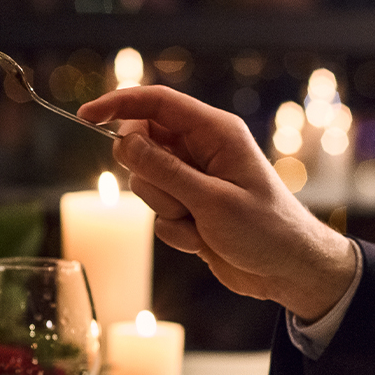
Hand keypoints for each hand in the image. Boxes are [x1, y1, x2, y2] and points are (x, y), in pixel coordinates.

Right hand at [80, 86, 358, 319]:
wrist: (289, 271)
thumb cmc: (265, 230)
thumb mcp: (212, 200)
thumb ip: (165, 170)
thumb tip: (122, 142)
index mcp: (215, 133)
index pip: (157, 103)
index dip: (119, 104)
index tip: (85, 116)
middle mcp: (202, 150)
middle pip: (143, 144)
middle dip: (149, 176)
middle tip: (179, 199)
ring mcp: (194, 180)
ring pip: (145, 182)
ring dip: (165, 209)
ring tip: (199, 224)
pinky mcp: (189, 207)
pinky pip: (157, 212)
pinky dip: (174, 230)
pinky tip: (203, 240)